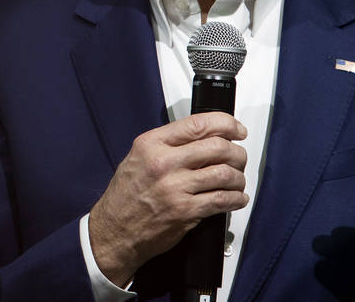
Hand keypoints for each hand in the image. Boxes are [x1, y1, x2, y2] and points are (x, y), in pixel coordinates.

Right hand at [88, 112, 248, 286]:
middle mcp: (164, 163)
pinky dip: (236, 198)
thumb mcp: (139, 157)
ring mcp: (175, 188)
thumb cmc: (126, 195)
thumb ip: (169, 143)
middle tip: (239, 156)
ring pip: (224, 173)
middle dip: (236, 151)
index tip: (236, 129)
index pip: (198, 124)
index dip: (226, 123)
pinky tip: (236, 198)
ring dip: (238, 177)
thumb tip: (204, 135)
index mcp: (152, 144)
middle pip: (217, 147)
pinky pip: (221, 200)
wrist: (115, 231)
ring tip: (237, 179)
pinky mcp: (185, 211)